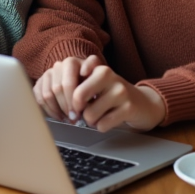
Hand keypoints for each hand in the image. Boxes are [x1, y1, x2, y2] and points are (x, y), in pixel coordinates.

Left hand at [34, 55, 164, 132]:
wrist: (142, 103)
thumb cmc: (109, 95)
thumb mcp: (92, 84)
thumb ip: (74, 85)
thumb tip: (53, 97)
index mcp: (95, 66)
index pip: (67, 81)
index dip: (61, 99)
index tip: (65, 106)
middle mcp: (107, 74)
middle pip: (77, 97)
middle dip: (74, 111)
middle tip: (77, 115)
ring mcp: (119, 90)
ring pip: (89, 114)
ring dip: (89, 121)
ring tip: (98, 115)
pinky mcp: (128, 107)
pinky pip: (102, 124)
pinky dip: (101, 127)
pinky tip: (109, 119)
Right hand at [34, 56, 92, 121]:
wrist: (83, 78)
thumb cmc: (91, 80)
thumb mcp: (98, 74)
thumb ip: (93, 69)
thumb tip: (84, 71)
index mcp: (71, 62)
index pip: (67, 84)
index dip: (72, 101)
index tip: (79, 113)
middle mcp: (57, 66)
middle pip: (56, 90)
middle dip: (65, 107)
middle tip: (73, 119)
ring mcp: (47, 74)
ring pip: (46, 95)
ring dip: (57, 110)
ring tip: (67, 118)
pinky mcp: (40, 83)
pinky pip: (39, 98)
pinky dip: (48, 110)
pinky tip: (59, 116)